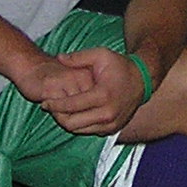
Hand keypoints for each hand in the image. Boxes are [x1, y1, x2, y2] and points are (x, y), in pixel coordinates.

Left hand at [20, 46, 145, 136]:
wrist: (143, 80)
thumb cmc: (120, 66)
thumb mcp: (101, 55)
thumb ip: (78, 57)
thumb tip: (59, 58)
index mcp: (103, 95)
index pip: (71, 106)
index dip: (54, 105)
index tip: (44, 102)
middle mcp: (108, 113)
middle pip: (72, 123)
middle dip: (57, 116)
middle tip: (50, 108)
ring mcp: (111, 124)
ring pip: (79, 131)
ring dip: (67, 122)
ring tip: (60, 111)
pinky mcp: (113, 129)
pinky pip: (90, 132)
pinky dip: (80, 125)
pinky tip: (75, 114)